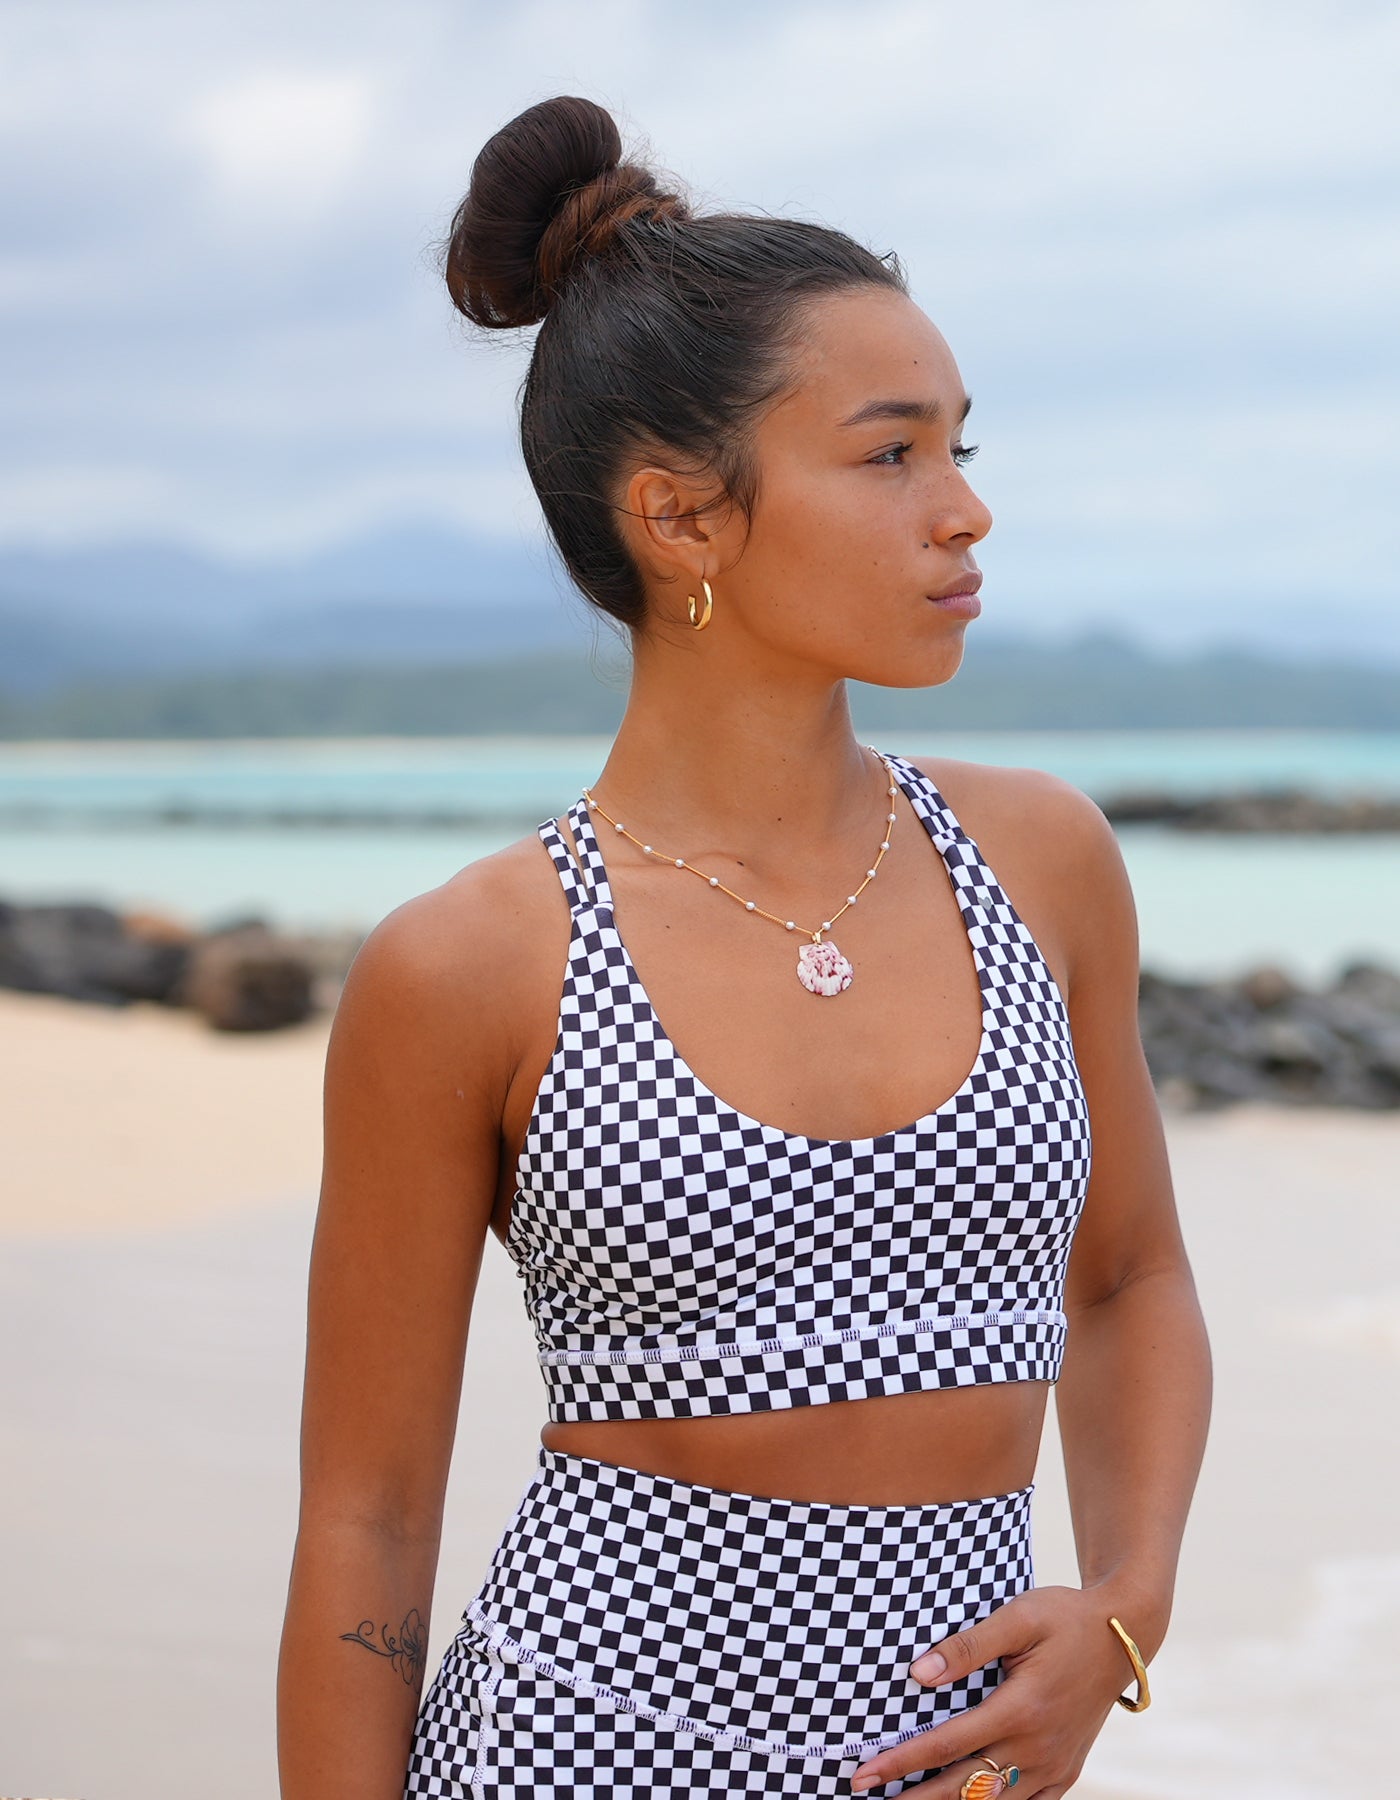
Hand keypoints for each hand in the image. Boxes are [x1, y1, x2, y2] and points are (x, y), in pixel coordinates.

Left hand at [848, 1584, 1147, 1797]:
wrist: (1122, 1634)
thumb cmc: (1064, 1617)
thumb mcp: (1018, 1617)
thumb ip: (967, 1646)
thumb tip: (917, 1674)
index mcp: (1021, 1710)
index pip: (947, 1746)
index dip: (900, 1762)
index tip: (863, 1775)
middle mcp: (1037, 1748)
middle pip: (964, 1789)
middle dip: (914, 1799)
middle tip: (866, 1797)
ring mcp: (1054, 1765)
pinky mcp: (1066, 1771)